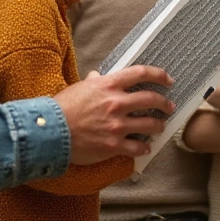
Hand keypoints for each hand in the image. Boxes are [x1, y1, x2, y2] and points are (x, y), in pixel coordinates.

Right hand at [53, 66, 174, 164]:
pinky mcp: (114, 145)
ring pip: (150, 124)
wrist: (51, 131)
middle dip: (164, 102)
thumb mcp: (79, 87)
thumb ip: (94, 81)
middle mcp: (117, 103)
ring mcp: (117, 125)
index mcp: (109, 85)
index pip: (141, 73)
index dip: (159, 75)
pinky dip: (145, 147)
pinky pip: (138, 146)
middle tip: (169, 106)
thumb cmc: (62, 108)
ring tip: (161, 127)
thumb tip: (98, 76)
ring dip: (159, 125)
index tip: (168, 79)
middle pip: (151, 99)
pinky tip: (146, 147)